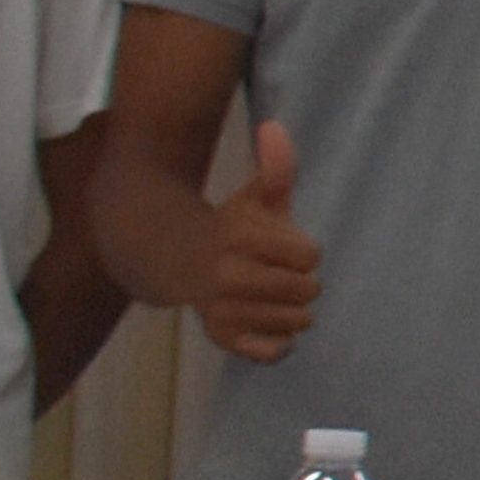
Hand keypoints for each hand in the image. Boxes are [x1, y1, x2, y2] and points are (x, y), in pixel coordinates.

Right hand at [195, 116, 324, 360]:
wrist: (170, 263)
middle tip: (281, 276)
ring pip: (295, 322)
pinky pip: (272, 353)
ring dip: (295, 312)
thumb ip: (275, 167)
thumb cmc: (227, 228)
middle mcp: (227, 275)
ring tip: (273, 299)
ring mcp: (221, 310)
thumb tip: (275, 125)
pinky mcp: (220, 337)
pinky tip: (268, 326)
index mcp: (239, 237)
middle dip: (303, 283)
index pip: (309, 255)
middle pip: (307, 290)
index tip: (284, 248)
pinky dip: (279, 344)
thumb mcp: (252, 197)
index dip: (303, 252)